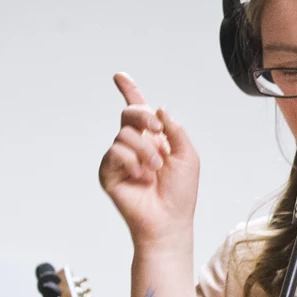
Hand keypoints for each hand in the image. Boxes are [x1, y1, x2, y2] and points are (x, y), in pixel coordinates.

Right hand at [99, 73, 199, 248]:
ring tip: (154, 169)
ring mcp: (120, 159)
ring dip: (145, 150)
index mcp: (153, 139)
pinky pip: (115, 152)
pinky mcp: (108, 172)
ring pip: (125, 134)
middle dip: (143, 116)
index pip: (138, 111)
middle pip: (130, 114)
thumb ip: (175, 129)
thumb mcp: (188, 155)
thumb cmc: (180, 193)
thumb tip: (159, 109)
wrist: (169, 220)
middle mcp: (134, 145)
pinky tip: (140, 177)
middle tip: (157, 130)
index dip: (129, 91)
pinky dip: (132, 162)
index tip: (119, 76)